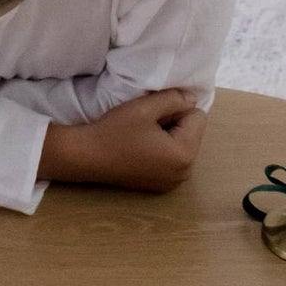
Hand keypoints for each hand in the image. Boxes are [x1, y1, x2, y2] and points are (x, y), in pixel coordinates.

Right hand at [41, 89, 207, 192]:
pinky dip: (161, 151)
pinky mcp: (161, 186)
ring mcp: (173, 183)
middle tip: (146, 124)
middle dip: (174, 124)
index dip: (176, 109)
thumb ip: (173, 99)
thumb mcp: (145, 107)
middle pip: (192, 134)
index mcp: (184, 154)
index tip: (153, 113)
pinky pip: (172, 160)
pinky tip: (140, 149)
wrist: (87, 156)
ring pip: (182, 146)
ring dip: (168, 137)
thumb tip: (192, 99)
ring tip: (142, 136)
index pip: (198, 118)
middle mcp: (184, 173)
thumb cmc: (115, 130)